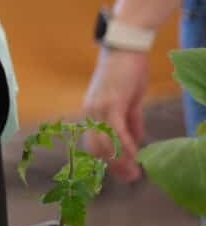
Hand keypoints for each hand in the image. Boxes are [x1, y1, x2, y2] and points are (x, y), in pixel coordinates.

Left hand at [82, 47, 148, 182]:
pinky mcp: (112, 102)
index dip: (106, 160)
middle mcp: (91, 111)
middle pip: (96, 147)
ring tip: (133, 173)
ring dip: (119, 160)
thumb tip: (135, 139)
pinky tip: (135, 155)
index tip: (121, 174)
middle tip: (130, 178)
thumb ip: (131, 120)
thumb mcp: (129, 100)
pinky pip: (116, 130)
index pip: (94, 143)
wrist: (124, 47)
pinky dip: (125, 145)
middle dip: (113, 166)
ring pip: (105, 142)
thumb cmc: (126, 71)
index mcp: (92, 111)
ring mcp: (99, 107)